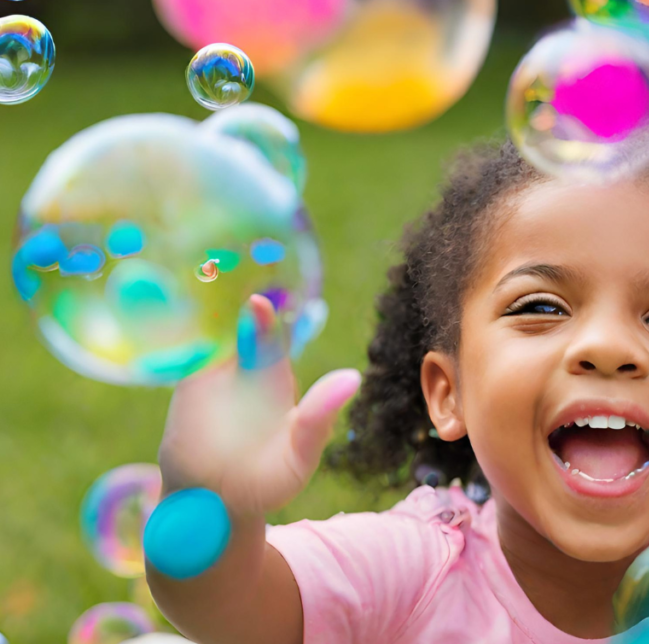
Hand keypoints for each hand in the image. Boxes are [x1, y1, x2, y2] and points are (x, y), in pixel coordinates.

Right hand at [158, 294, 359, 516]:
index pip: (273, 337)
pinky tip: (163, 314)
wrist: (212, 505)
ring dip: (199, 308)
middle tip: (220, 274)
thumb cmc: (266, 483)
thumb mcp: (298, 457)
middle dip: (231, 297)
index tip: (257, 303)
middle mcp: (244, 366)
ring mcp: (210, 372)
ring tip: (192, 280)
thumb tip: (354, 377)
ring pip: (207, 330)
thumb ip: (319, 420)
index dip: (266, 319)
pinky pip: (178, 352)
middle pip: (237, 323)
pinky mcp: (181, 383)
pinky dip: (171, 333)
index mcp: (276, 377)